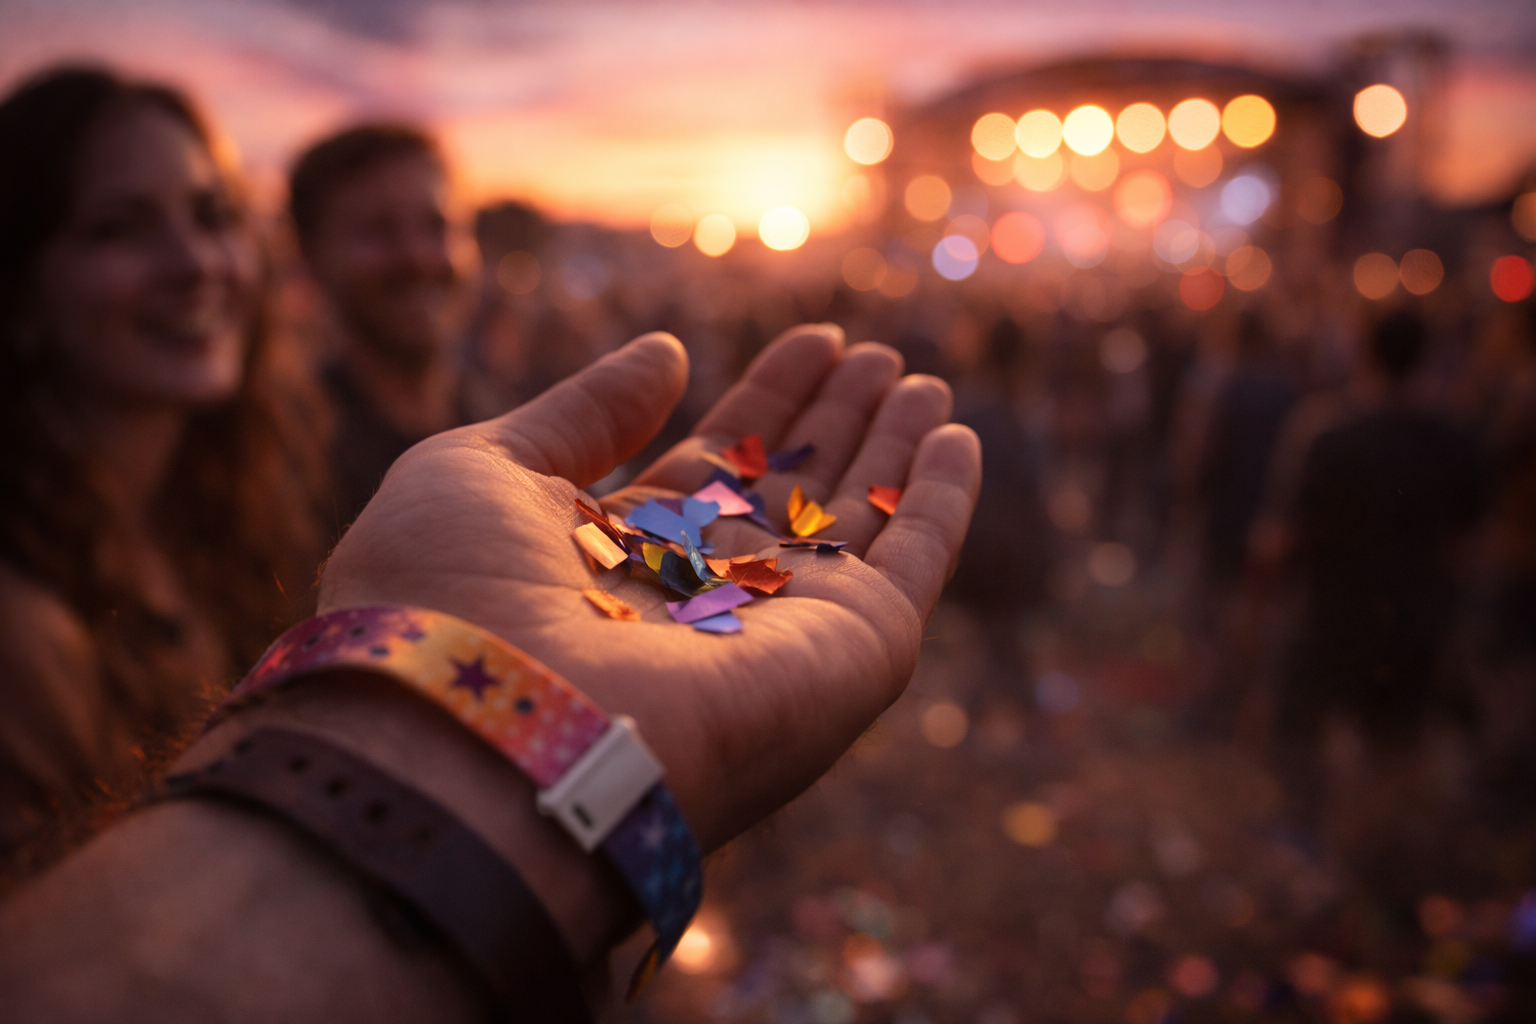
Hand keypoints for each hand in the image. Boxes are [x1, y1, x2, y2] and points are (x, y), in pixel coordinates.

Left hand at [320, 324, 979, 851]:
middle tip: (872, 353)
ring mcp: (784, 628)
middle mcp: (708, 599)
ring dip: (891, 449)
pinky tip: (955, 435)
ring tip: (918, 377)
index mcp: (623, 558)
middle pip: (791, 492)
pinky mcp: (853, 650)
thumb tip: (668, 352)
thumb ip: (583, 411)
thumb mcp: (484, 472)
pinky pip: (913, 561)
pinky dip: (941, 499)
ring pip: (857, 521)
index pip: (715, 465)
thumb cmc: (456, 601)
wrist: (491, 739)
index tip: (811, 340)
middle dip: (833, 422)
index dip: (766, 400)